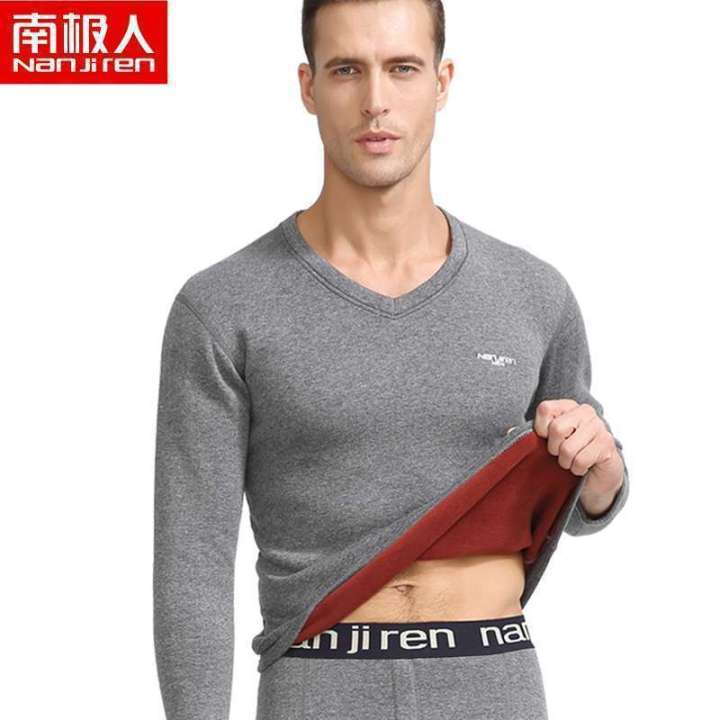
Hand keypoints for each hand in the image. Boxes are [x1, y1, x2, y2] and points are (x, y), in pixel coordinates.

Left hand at [532, 399, 624, 515]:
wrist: (598, 473)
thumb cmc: (569, 453)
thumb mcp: (548, 442)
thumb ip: (529, 435)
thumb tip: (507, 431)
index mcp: (567, 406)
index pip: (544, 409)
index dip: (540, 429)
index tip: (546, 439)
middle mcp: (585, 412)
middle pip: (556, 429)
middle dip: (554, 449)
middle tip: (560, 454)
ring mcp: (599, 427)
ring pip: (568, 448)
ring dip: (566, 462)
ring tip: (571, 461)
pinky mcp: (607, 445)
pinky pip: (581, 460)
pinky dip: (577, 469)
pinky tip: (582, 466)